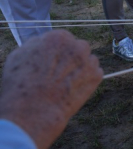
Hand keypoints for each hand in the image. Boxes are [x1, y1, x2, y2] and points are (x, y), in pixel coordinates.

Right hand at [0, 30, 102, 148]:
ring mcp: (89, 61)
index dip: (57, 53)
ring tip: (66, 83)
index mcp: (58, 38)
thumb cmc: (21, 83)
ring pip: (89, 60)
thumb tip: (44, 42)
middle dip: (72, 58)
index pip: (63, 40)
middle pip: (79, 48)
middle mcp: (77, 45)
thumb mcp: (20, 55)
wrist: (34, 110)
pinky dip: (88, 80)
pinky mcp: (97, 76)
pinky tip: (74, 88)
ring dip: (81, 68)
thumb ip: (37, 45)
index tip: (52, 62)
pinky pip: (95, 73)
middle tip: (60, 73)